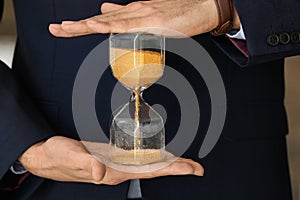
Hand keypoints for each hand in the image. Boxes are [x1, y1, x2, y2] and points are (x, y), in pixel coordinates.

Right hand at [19, 136, 203, 184]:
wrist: (50, 156)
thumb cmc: (59, 157)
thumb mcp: (71, 157)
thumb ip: (86, 164)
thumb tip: (100, 173)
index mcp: (114, 172)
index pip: (150, 172)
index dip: (172, 169)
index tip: (192, 169)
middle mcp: (119, 170)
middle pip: (154, 170)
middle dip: (177, 167)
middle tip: (196, 166)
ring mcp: (117, 164)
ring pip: (147, 164)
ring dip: (166, 163)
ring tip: (183, 161)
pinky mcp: (113, 157)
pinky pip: (137, 158)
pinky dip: (151, 156)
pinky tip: (157, 154)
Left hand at [49, 0, 220, 36]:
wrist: (202, 7)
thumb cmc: (180, 13)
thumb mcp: (152, 16)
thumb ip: (134, 19)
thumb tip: (114, 16)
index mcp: (133, 13)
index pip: (103, 20)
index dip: (83, 24)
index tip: (66, 28)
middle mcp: (133, 12)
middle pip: (99, 20)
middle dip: (76, 26)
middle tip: (56, 29)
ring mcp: (141, 15)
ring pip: (108, 22)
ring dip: (84, 25)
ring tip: (64, 28)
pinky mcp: (151, 20)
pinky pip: (126, 25)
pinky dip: (108, 25)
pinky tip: (94, 25)